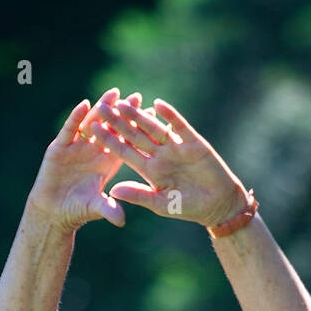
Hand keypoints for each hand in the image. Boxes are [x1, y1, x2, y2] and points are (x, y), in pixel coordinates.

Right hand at [27, 88, 143, 231]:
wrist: (53, 211)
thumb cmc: (77, 210)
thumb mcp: (95, 209)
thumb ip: (108, 210)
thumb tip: (121, 221)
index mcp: (108, 163)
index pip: (125, 143)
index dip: (137, 131)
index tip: (151, 117)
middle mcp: (94, 151)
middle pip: (111, 129)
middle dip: (123, 114)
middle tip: (136, 97)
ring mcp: (77, 147)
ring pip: (92, 124)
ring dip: (102, 109)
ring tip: (114, 94)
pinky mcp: (60, 147)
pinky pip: (70, 130)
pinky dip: (76, 118)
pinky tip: (84, 105)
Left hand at [92, 97, 249, 227]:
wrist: (218, 205)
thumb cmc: (188, 208)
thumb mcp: (161, 204)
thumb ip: (138, 195)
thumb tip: (112, 190)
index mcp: (149, 170)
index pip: (125, 152)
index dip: (109, 141)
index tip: (92, 130)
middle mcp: (159, 155)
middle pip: (135, 136)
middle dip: (119, 122)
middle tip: (101, 108)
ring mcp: (175, 147)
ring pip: (154, 128)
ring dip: (140, 115)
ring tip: (124, 102)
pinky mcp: (193, 142)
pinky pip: (179, 126)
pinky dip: (170, 116)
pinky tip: (158, 105)